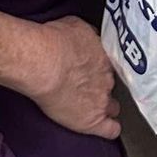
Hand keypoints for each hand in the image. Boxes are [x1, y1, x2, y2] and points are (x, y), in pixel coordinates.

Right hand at [25, 15, 120, 137]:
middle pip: (111, 86)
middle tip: (87, 87)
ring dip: (105, 107)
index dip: (101, 70)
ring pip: (112, 107)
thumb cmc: (54, 41)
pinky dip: (109, 130)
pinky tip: (107, 129)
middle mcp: (107, 78)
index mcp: (104, 56)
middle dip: (101, 87)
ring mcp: (102, 100)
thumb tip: (89, 39)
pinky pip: (110, 130)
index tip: (93, 70)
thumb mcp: (76, 26)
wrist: (44, 63)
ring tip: (94, 109)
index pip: (110, 67)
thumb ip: (88, 36)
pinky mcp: (92, 120)